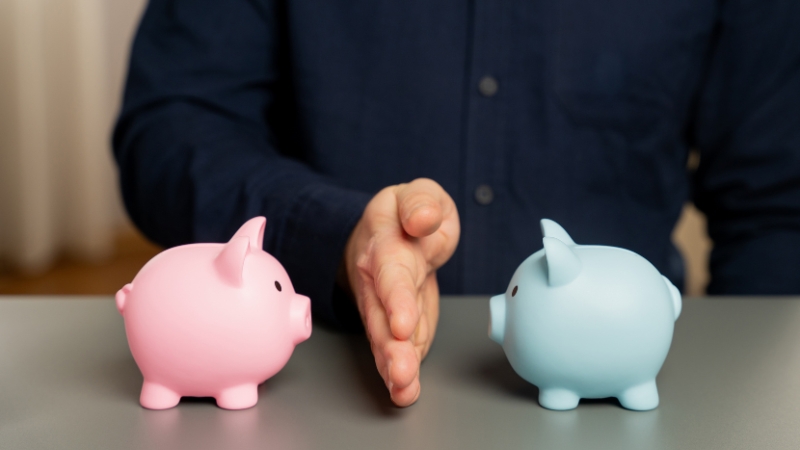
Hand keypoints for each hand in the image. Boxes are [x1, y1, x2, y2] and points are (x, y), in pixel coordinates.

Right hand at [344, 178, 459, 405]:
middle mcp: (377, 282)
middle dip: (390, 348)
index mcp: (385, 246)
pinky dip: (400, 373)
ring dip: (394, 366)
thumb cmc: (406, 215)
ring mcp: (383, 308)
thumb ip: (421, 203)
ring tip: (404, 390)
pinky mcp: (394, 326)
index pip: (390, 276)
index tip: (402, 326)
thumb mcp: (417, 194)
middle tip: (402, 372)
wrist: (388, 233)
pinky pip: (395, 350)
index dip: (396, 301)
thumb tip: (423, 219)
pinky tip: (405, 392)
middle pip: (380, 317)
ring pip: (384, 340)